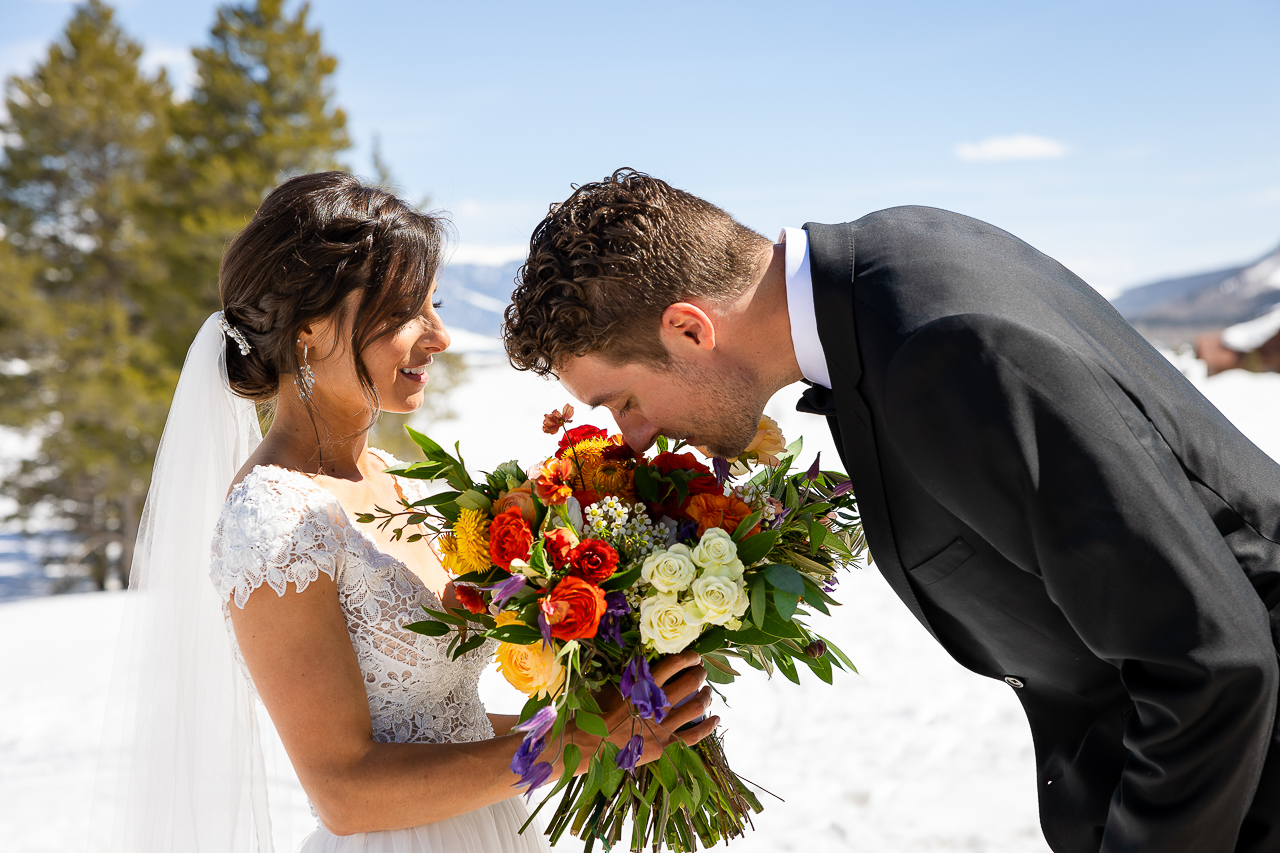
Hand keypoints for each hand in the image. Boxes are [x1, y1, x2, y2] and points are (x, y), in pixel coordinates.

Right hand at [561, 651, 718, 773]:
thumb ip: (634, 675)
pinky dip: (709, 726)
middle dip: (700, 673)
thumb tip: (647, 663)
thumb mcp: (615, 687)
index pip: (674, 664)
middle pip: (690, 683)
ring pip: (696, 706)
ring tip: (707, 693)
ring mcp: (664, 726)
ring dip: (706, 696)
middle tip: (701, 671)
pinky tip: (716, 719)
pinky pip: (695, 735)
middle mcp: (658, 703)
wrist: (592, 744)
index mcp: (645, 685)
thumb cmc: (599, 712)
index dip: (689, 657)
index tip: (695, 656)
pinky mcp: (667, 744)